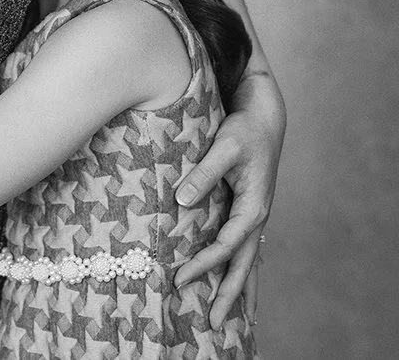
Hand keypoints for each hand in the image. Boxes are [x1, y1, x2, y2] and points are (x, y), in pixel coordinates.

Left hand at [173, 73, 284, 329]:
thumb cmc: (243, 130)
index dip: (203, 265)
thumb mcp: (224, 148)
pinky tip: (232, 282)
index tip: (179, 280)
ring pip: (247, 261)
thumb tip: (182, 201)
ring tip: (230, 319)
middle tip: (213, 324)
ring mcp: (253, 216)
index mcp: (253, 207)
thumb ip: (204, 173)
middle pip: (243, 265)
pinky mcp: (247, 211)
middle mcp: (256, 217)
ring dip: (238, 288)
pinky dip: (237, 269)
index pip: (225, 247)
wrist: (263, 118)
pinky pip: (243, 248)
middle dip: (229, 295)